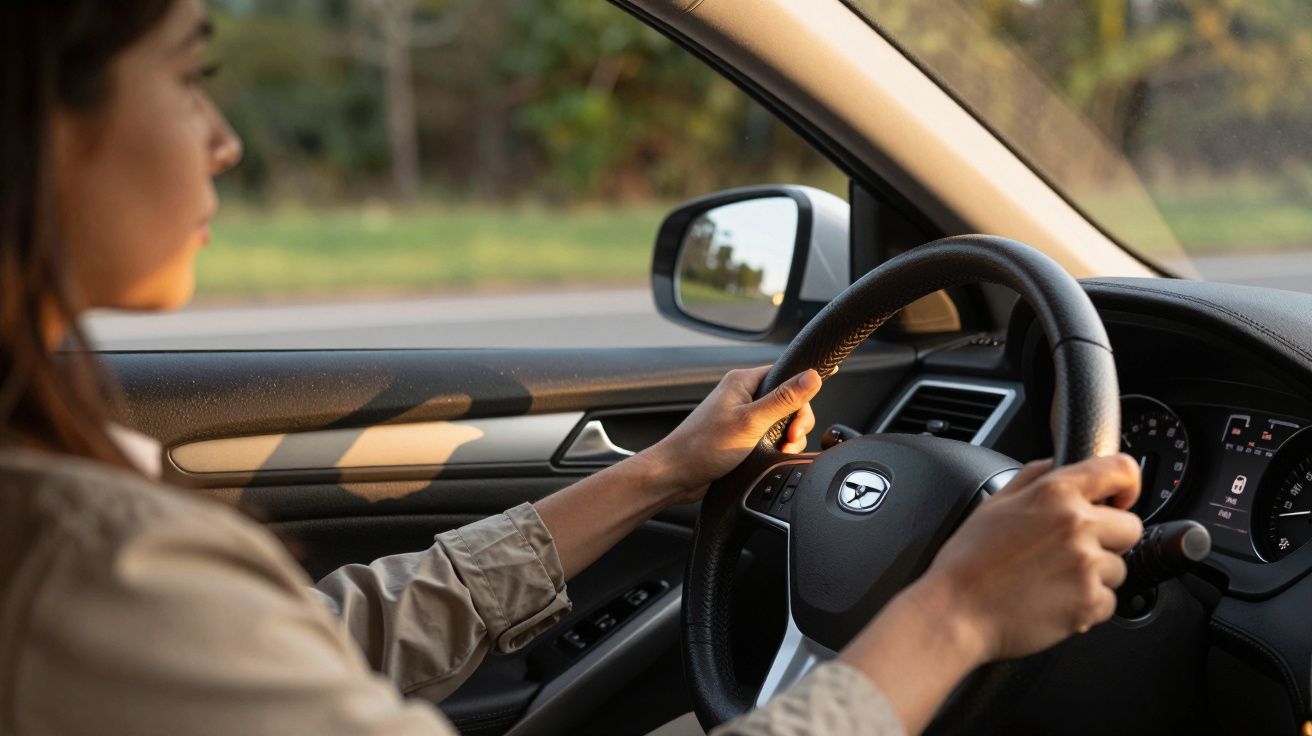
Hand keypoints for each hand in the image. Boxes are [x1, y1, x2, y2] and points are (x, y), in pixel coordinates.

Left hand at [641, 365, 820, 505]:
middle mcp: (742, 396)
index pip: (787, 376)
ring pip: (781, 423)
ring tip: (776, 453)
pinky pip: (769, 438)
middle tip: (787, 442)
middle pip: (788, 402)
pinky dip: (774, 449)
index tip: (797, 423)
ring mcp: (741, 418)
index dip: (800, 399)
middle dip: (794, 425)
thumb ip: (783, 400)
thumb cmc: (703, 447)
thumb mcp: (751, 422)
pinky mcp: (741, 438)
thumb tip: (812, 376)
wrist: (676, 476)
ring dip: (785, 440)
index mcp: (743, 382)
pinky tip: (768, 459)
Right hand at [914, 454, 1143, 663]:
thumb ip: (1033, 477)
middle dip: (1108, 539)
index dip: (1127, 484)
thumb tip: (1058, 465)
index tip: (1120, 499)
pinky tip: (1053, 600)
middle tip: (1069, 552)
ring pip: (1118, 567)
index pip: (1120, 470)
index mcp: (1055, 494)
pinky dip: (1087, 605)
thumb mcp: (994, 503)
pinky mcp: (1089, 602)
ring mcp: (1086, 565)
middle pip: (1130, 526)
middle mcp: (1076, 525)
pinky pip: (1108, 601)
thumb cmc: (969, 562)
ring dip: (1095, 576)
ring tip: (1052, 580)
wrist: (956, 612)